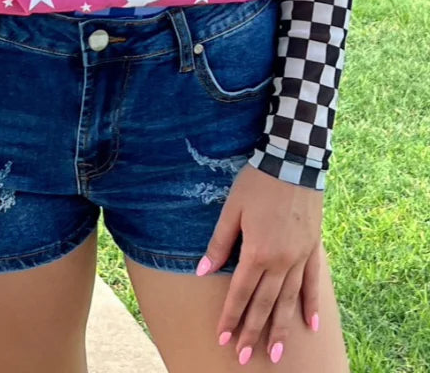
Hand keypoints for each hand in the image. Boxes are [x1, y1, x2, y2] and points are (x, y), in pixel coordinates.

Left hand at [197, 162, 322, 364]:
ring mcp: (300, 258)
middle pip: (265, 304)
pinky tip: (310, 325)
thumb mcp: (232, 210)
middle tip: (245, 357)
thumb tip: (202, 271)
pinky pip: (313, 284)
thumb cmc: (257, 183)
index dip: (231, 317)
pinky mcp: (313, 250)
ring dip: (282, 328)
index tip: (223, 338)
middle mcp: (280, 261)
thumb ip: (219, 243)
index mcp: (257, 252)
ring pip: (289, 301)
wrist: (294, 162)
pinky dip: (311, 305)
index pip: (241, 293)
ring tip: (276, 354)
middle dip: (253, 332)